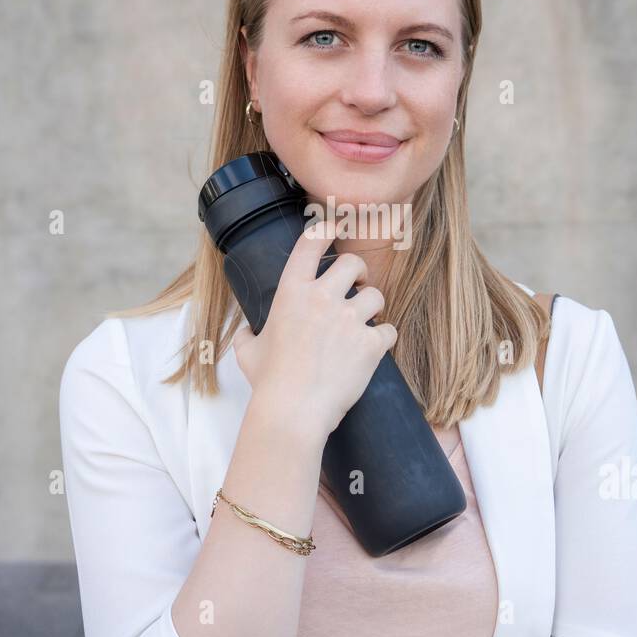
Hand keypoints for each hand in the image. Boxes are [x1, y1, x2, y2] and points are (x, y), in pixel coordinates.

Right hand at [231, 220, 396, 444]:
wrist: (293, 411)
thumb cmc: (269, 383)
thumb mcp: (248, 352)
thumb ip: (250, 336)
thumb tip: (247, 335)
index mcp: (291, 293)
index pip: (310, 244)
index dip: (327, 228)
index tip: (337, 224)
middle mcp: (322, 298)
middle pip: (353, 264)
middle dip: (358, 273)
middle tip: (357, 286)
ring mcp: (349, 319)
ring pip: (375, 295)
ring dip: (372, 307)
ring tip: (363, 324)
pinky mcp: (370, 344)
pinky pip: (388, 330)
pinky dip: (383, 339)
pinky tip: (373, 350)